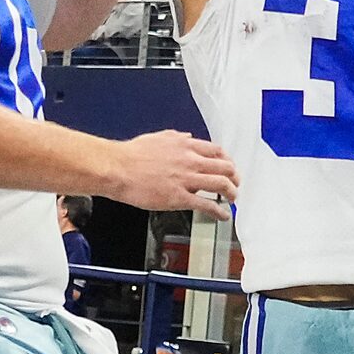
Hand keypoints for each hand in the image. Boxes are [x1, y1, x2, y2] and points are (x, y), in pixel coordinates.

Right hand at [106, 129, 238, 220]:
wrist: (118, 168)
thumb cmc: (132, 155)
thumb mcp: (158, 138)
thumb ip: (177, 138)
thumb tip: (188, 138)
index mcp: (185, 146)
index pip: (217, 151)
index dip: (227, 160)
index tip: (229, 167)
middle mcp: (190, 161)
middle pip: (225, 167)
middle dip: (235, 177)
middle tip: (236, 183)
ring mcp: (186, 180)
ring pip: (221, 185)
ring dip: (232, 193)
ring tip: (233, 199)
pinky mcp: (179, 197)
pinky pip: (206, 205)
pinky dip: (219, 211)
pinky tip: (222, 215)